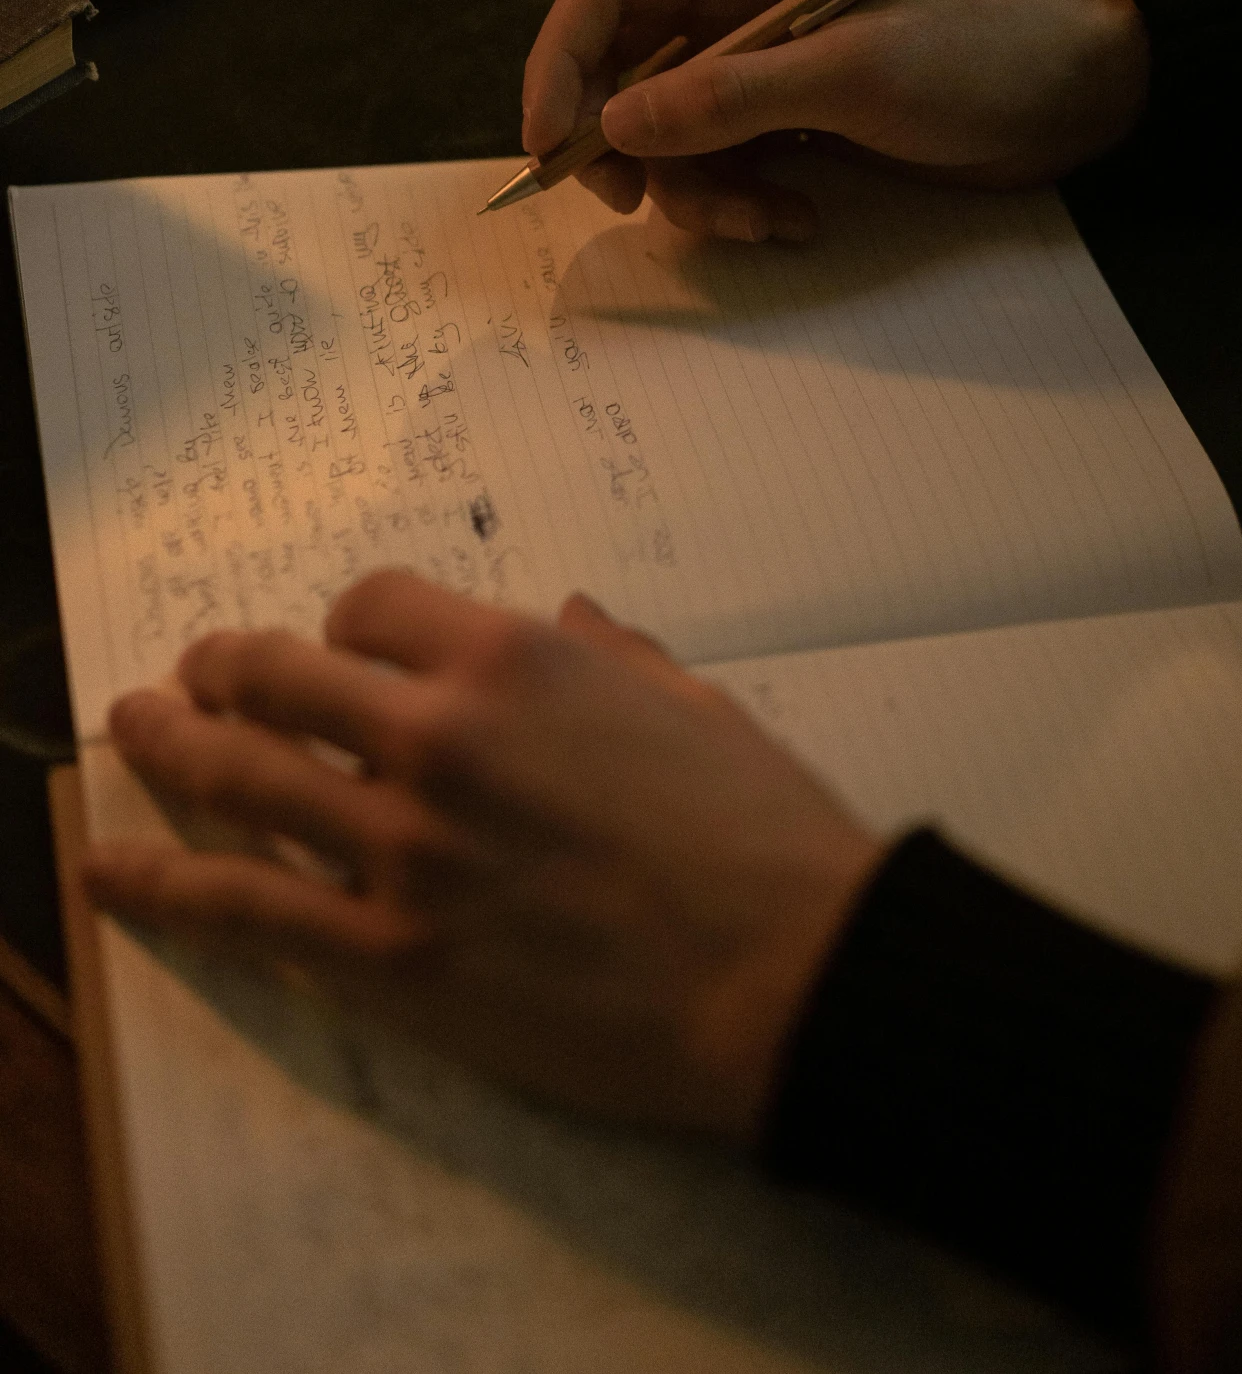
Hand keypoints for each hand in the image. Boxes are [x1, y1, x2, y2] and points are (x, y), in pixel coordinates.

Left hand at [84, 574, 881, 1141]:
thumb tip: (577, 618)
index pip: (371, 607)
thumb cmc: (760, 833)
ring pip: (240, 779)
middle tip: (199, 678)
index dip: (344, 623)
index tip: (343, 647)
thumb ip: (614, 655)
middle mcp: (438, 736)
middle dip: (228, 669)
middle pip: (278, 676)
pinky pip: (244, 911)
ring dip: (170, 747)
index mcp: (516, 659)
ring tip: (134, 731)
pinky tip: (110, 873)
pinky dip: (161, 887)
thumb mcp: (692, 705)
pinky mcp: (390, 962)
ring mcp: (402, 852)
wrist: (789, 977)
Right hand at [521, 0, 1148, 241]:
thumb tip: (618, 123)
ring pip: (673, 131)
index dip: (561, 62)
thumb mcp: (856, 73)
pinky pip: (727, 162)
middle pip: (626, 68)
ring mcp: (768, 60)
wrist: (1085, 88)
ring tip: (768, 221)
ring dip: (700, 189)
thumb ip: (732, 98)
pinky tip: (801, 219)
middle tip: (642, 207)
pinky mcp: (798, 115)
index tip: (553, 148)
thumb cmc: (983, 52)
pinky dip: (746, 200)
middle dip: (628, 145)